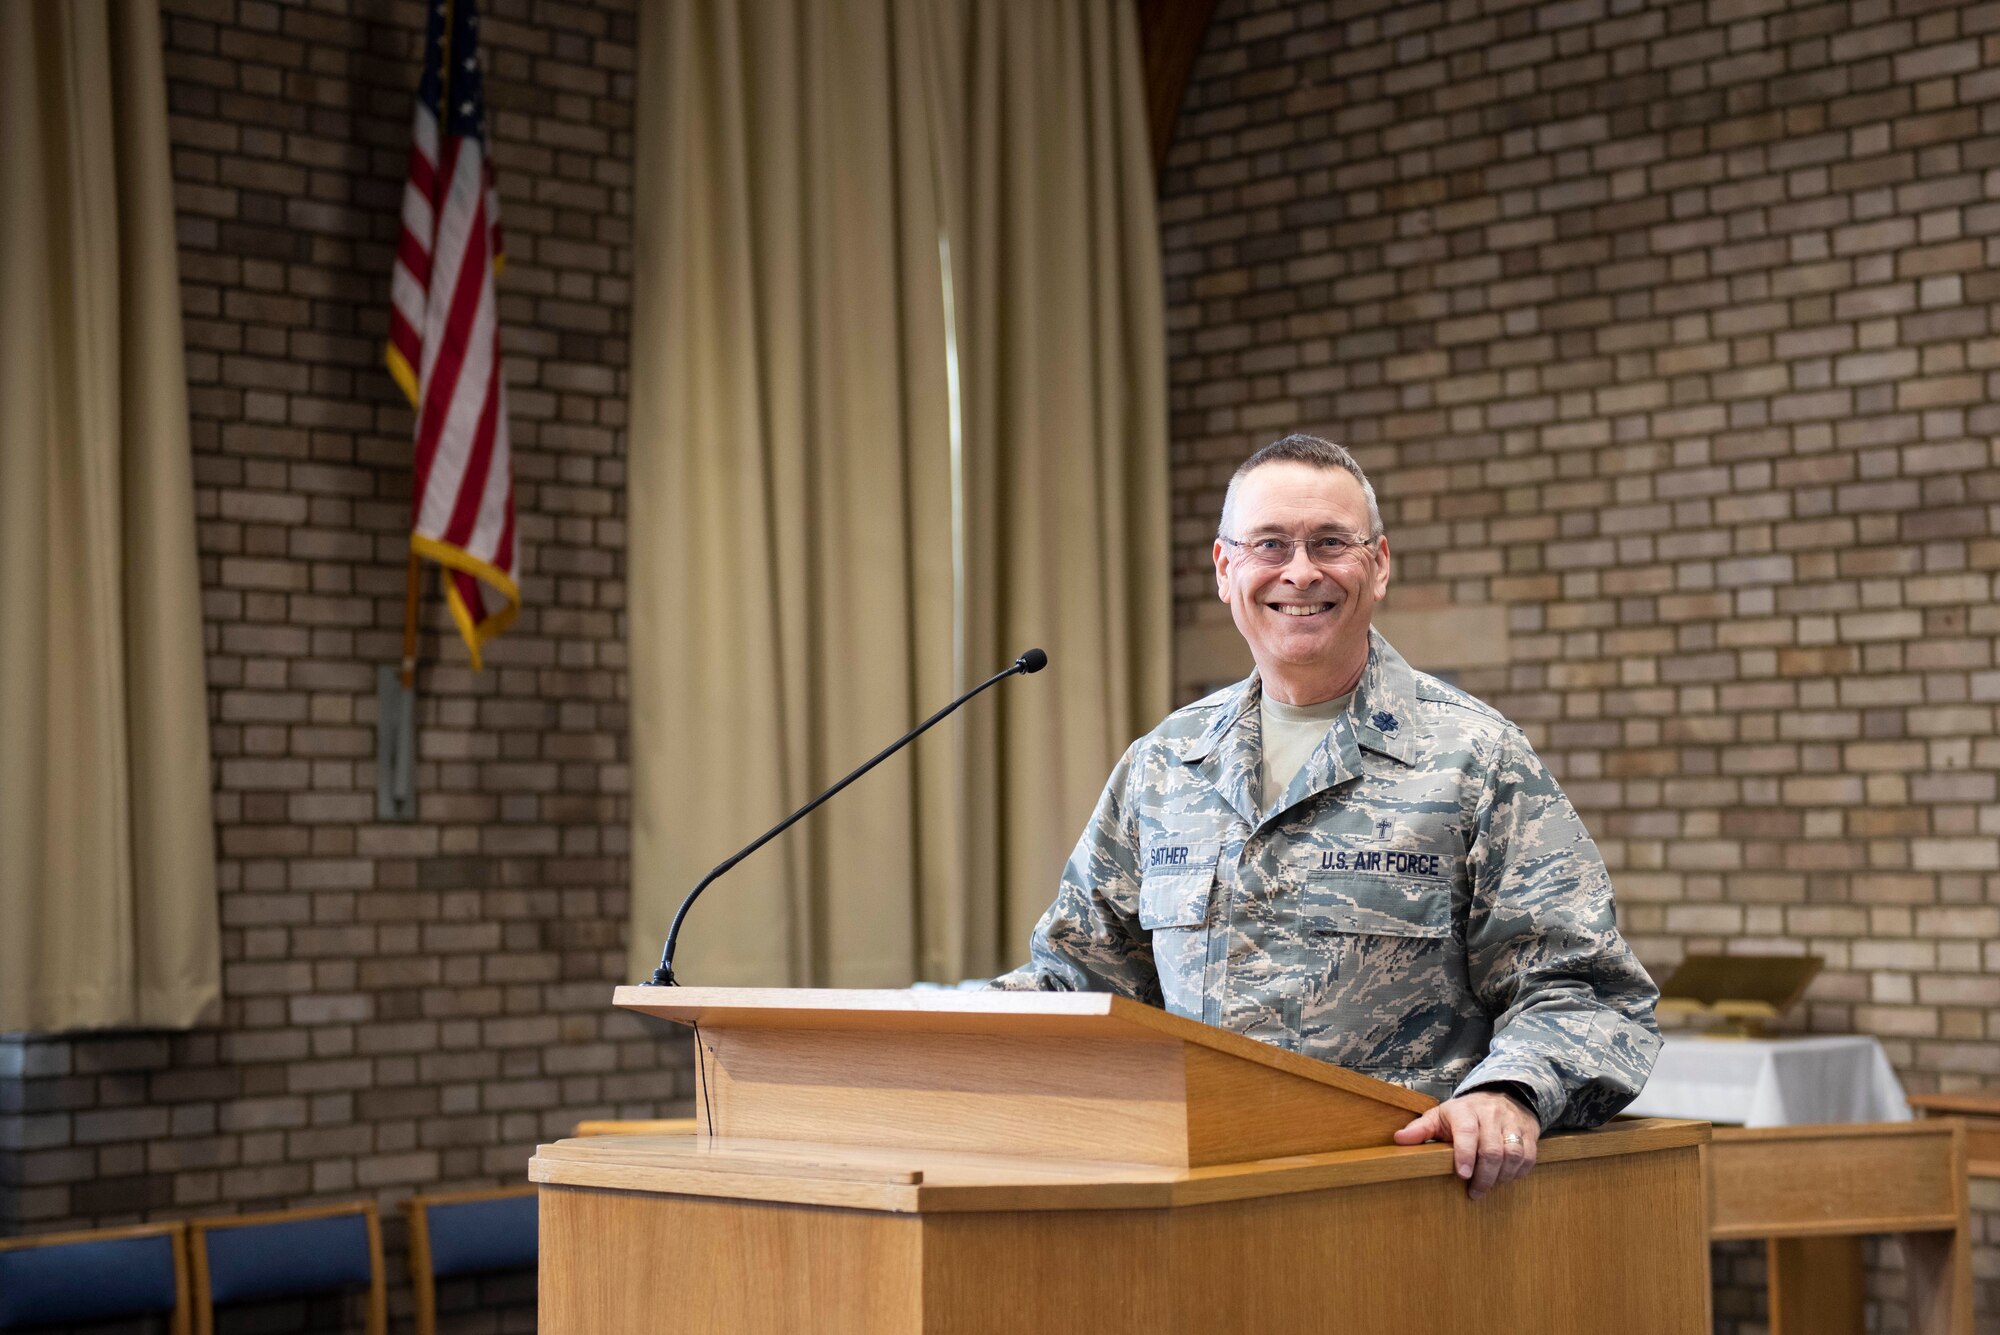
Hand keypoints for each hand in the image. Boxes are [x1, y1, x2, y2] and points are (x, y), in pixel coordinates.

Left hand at [1392, 1089, 1538, 1200]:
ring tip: (1488, 1186)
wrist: (1501, 1095)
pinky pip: (1528, 1158)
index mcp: (1465, 1111)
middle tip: (1474, 1192)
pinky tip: (1505, 1178)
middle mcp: (1491, 1115)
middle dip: (1484, 1176)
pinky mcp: (1529, 1133)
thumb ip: (1421, 1129)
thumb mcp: (1440, 1116)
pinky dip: (1518, 1173)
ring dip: (1501, 1177)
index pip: (1467, 1132)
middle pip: (1491, 1150)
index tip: (1463, 1175)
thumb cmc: (1465, 1113)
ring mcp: (1512, 1123)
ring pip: (1513, 1155)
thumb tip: (1399, 1139)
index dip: (1465, 1154)